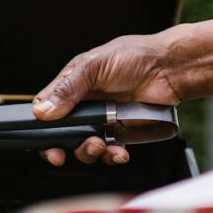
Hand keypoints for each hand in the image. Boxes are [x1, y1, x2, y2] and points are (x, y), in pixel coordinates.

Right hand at [33, 17, 212, 165]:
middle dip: (61, 148)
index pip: (47, 110)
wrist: (170, 69)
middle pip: (62, 135)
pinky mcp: (122, 133)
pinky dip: (112, 156)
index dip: (42, 127)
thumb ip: (67, 90)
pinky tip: (118, 151)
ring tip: (98, 144)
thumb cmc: (135, 56)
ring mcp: (103, 120)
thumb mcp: (94, 66)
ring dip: (88, 152)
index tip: (45, 140)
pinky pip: (110, 152)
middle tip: (61, 154)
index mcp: (72, 85)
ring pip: (84, 147)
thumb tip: (43, 111)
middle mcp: (85, 105)